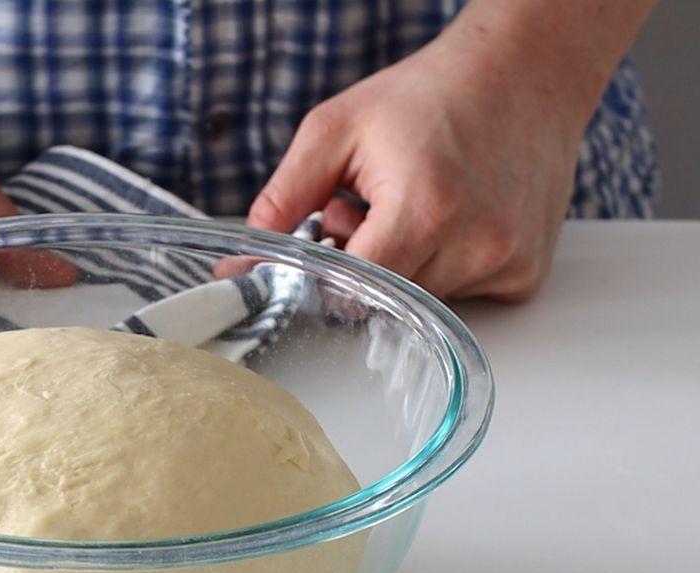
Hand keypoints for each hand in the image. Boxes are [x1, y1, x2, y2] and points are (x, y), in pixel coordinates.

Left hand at [241, 22, 592, 301]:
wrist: (525, 71)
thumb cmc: (431, 94)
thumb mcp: (335, 130)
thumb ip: (282, 200)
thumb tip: (242, 263)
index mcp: (425, 210)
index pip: (351, 291)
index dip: (325, 274)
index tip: (320, 247)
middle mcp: (477, 244)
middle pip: (384, 302)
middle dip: (362, 268)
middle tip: (365, 212)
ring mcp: (508, 263)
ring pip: (420, 303)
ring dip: (401, 268)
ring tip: (410, 207)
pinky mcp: (526, 274)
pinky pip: (463, 297)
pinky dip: (443, 269)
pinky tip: (450, 220)